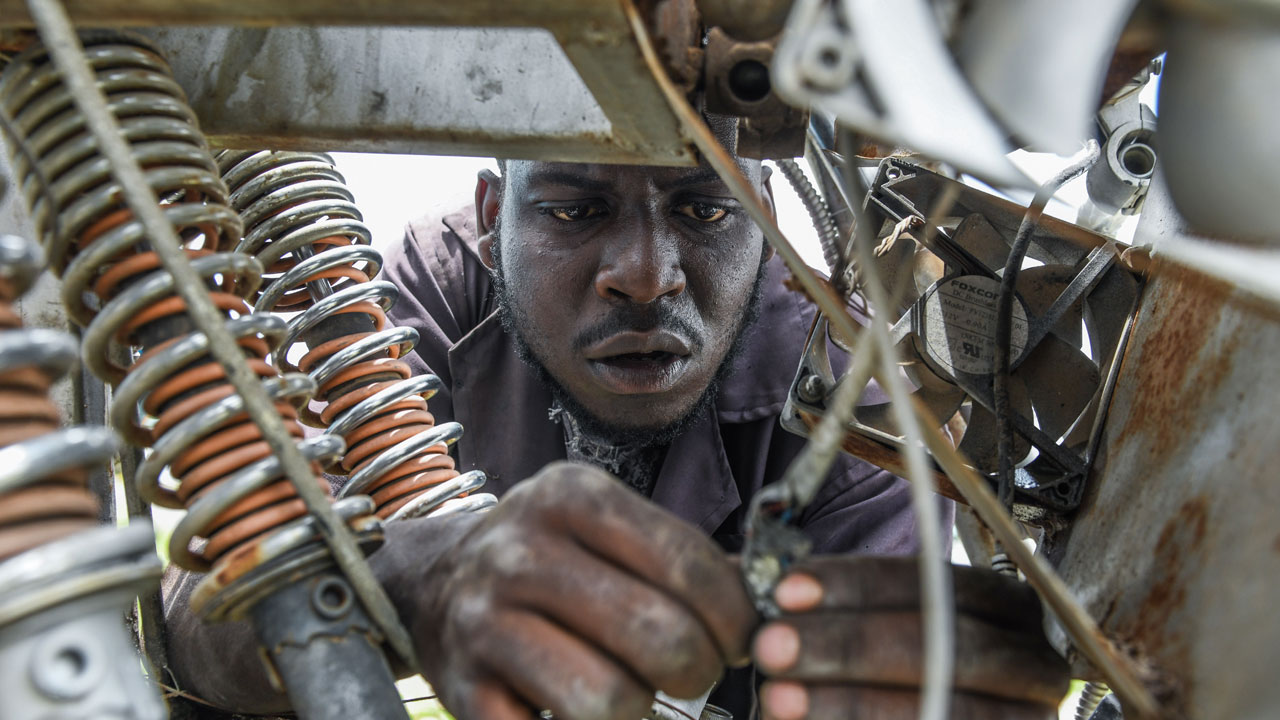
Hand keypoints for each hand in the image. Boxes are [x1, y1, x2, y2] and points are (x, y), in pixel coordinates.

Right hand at [410, 461, 755, 719]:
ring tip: (633, 693)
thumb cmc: (546, 560)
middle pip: (659, 636)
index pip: (688, 563)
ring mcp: (484, 622)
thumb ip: (679, 559)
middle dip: (699, 669)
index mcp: (571, 496)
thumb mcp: (602, 528)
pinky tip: (586, 716)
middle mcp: (521, 551)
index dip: (735, 616)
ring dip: (640, 712)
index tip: (740, 639)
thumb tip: (770, 605)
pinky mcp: (463, 688)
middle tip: (694, 673)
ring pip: (610, 700)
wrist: (433, 584)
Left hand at [753, 556, 1069, 719]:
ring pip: (943, 707)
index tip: (786, 591)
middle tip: (771, 647)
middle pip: (947, 646)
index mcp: (1008, 612)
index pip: (939, 583)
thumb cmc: (894, 685)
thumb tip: (767, 587)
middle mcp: (1035, 666)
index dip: (860, 586)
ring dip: (853, 704)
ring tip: (779, 698)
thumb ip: (835, 614)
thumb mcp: (875, 639)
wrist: (916, 719)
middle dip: (850, 645)